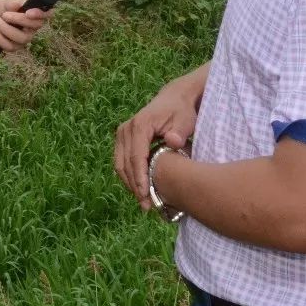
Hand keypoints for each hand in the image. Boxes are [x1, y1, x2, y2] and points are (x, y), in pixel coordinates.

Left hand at [0, 0, 50, 51]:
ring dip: (6, 29)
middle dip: (18, 19)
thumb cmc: (4, 9)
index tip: (28, 13)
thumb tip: (18, 5)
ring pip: (22, 38)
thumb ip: (13, 3)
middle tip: (4, 15)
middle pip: (35, 26)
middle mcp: (34, 26)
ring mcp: (26, 37)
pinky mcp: (16, 46)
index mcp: (35, 12)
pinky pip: (10, 46)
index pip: (47, 13)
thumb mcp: (6, 1)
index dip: (41, 14)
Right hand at [114, 78, 199, 209]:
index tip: (145, 195)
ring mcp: (122, 133)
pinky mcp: (122, 138)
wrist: (174, 99)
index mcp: (140, 125)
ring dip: (129, 184)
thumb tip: (173, 142)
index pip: (136, 156)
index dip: (140, 178)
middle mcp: (126, 128)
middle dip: (134, 186)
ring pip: (120, 165)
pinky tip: (139, 189)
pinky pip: (121, 161)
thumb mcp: (185, 121)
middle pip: (125, 163)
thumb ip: (179, 132)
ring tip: (143, 202)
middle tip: (146, 206)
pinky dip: (128, 176)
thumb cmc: (181, 112)